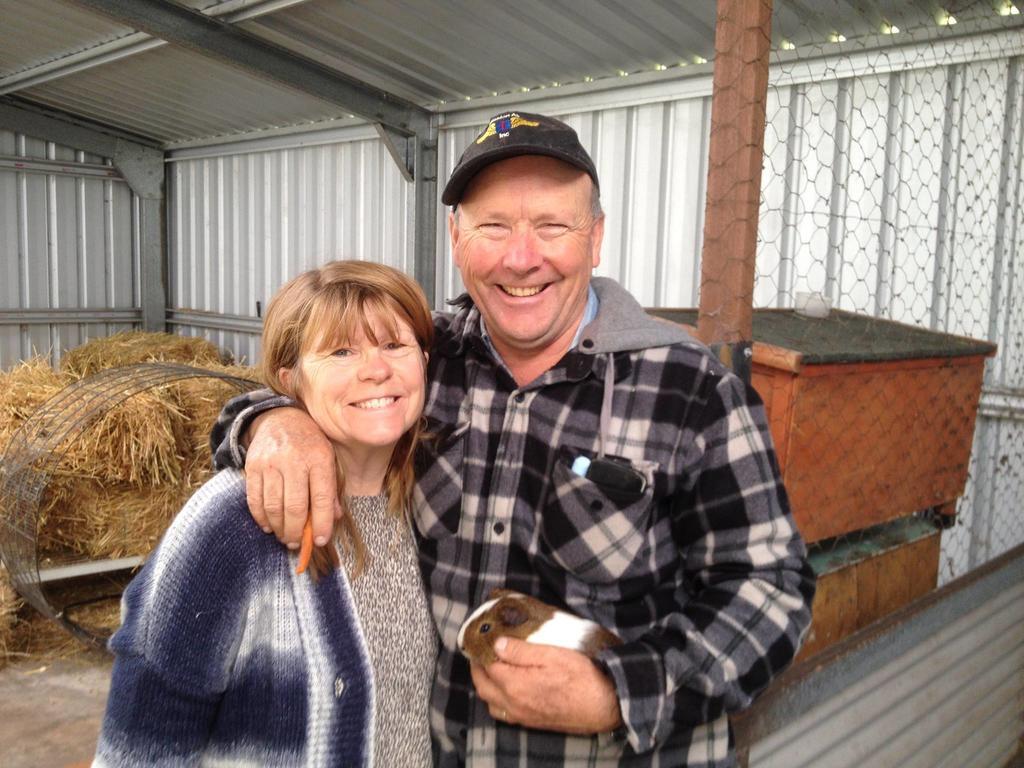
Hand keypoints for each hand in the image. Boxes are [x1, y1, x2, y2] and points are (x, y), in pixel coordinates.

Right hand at [244, 407, 338, 546]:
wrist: (280, 419)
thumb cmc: (309, 444)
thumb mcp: (328, 459)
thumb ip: (330, 489)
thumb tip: (333, 518)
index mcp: (319, 459)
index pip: (321, 498)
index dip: (322, 524)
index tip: (321, 541)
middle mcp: (294, 461)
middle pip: (295, 507)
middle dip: (297, 532)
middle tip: (298, 544)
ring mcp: (271, 463)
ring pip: (273, 506)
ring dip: (279, 528)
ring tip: (285, 537)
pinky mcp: (252, 466)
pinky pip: (254, 500)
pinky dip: (261, 518)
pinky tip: (268, 526)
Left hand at [470, 637, 622, 733]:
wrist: (604, 706)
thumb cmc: (581, 677)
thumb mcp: (552, 654)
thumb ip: (520, 651)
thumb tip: (496, 644)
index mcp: (515, 684)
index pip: (487, 666)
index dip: (482, 651)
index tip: (482, 639)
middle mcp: (513, 704)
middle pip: (483, 687)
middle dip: (478, 669)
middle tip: (482, 652)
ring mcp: (522, 716)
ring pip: (491, 703)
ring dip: (486, 686)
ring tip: (493, 668)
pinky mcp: (532, 722)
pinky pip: (504, 713)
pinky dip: (497, 700)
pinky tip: (507, 689)